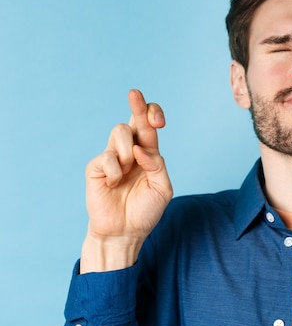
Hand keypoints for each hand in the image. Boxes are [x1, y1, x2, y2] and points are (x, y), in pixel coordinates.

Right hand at [81, 89, 172, 272]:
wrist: (125, 232)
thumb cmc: (145, 210)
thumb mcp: (162, 187)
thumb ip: (157, 164)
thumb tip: (140, 148)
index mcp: (147, 152)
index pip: (149, 126)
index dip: (152, 115)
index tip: (158, 119)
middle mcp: (129, 150)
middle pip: (133, 120)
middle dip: (137, 106)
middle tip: (135, 93)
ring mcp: (112, 157)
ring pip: (119, 132)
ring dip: (128, 151)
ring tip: (127, 172)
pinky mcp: (95, 167)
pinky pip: (107, 157)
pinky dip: (115, 171)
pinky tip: (113, 185)